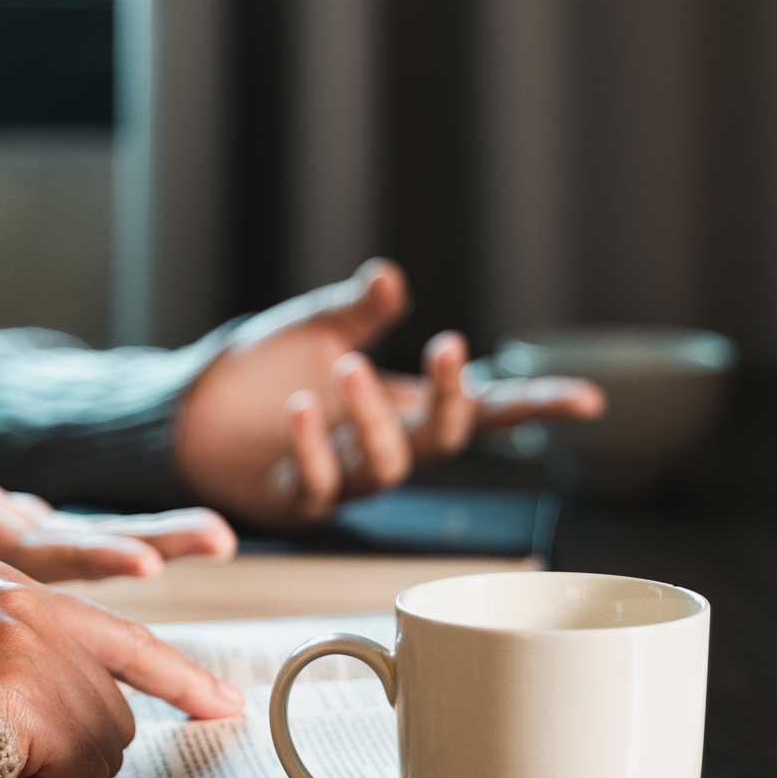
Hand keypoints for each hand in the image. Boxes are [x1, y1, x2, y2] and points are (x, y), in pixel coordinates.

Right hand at [0, 402, 236, 581]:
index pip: (40, 558)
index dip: (91, 558)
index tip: (147, 564)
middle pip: (88, 556)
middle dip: (154, 546)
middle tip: (223, 536)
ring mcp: (9, 544)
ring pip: (94, 545)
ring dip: (156, 540)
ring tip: (223, 534)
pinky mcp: (11, 530)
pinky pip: (79, 536)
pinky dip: (122, 537)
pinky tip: (173, 536)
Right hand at [0, 561, 245, 777]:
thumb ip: (24, 666)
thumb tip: (97, 724)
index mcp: (6, 587)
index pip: (120, 638)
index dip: (178, 680)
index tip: (225, 704)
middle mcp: (28, 605)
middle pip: (110, 709)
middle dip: (68, 753)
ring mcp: (33, 645)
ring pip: (101, 746)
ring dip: (48, 776)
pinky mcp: (30, 693)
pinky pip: (78, 774)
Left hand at [172, 259, 605, 527]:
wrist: (188, 414)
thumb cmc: (260, 373)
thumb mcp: (314, 329)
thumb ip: (356, 311)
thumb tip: (390, 277)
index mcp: (404, 407)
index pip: (483, 410)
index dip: (536, 407)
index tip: (588, 401)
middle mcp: (383, 447)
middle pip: (442, 442)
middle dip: (451, 399)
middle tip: (448, 346)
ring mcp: (343, 478)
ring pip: (385, 466)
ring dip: (375, 418)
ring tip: (346, 366)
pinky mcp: (295, 499)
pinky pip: (317, 483)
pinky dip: (312, 446)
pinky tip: (299, 407)